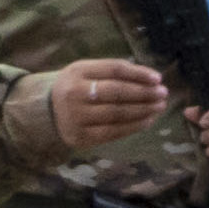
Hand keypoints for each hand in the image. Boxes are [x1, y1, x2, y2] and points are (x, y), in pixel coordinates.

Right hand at [46, 58, 169, 149]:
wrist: (45, 111)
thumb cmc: (75, 87)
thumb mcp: (86, 71)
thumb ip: (112, 72)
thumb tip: (150, 78)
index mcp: (78, 72)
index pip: (114, 70)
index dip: (138, 74)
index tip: (157, 78)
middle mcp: (75, 93)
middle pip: (117, 92)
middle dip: (144, 93)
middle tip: (163, 94)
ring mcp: (77, 117)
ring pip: (117, 114)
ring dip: (143, 111)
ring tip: (159, 107)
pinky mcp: (81, 137)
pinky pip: (112, 132)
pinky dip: (133, 127)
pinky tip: (147, 121)